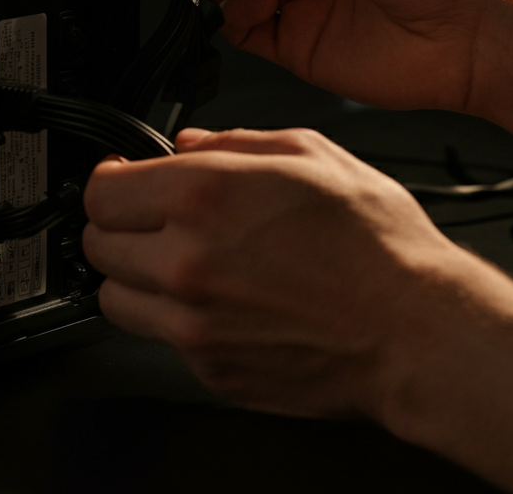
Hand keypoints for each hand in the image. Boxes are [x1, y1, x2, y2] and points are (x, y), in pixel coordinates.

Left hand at [82, 125, 462, 418]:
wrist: (415, 331)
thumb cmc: (377, 245)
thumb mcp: (314, 154)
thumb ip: (237, 141)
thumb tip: (190, 142)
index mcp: (205, 196)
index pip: (102, 192)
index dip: (112, 179)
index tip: (124, 179)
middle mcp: (186, 263)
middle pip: (98, 245)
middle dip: (120, 224)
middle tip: (155, 218)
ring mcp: (194, 325)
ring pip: (115, 298)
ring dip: (137, 275)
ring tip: (183, 261)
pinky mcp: (210, 371)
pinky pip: (162, 339)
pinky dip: (178, 318)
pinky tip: (224, 300)